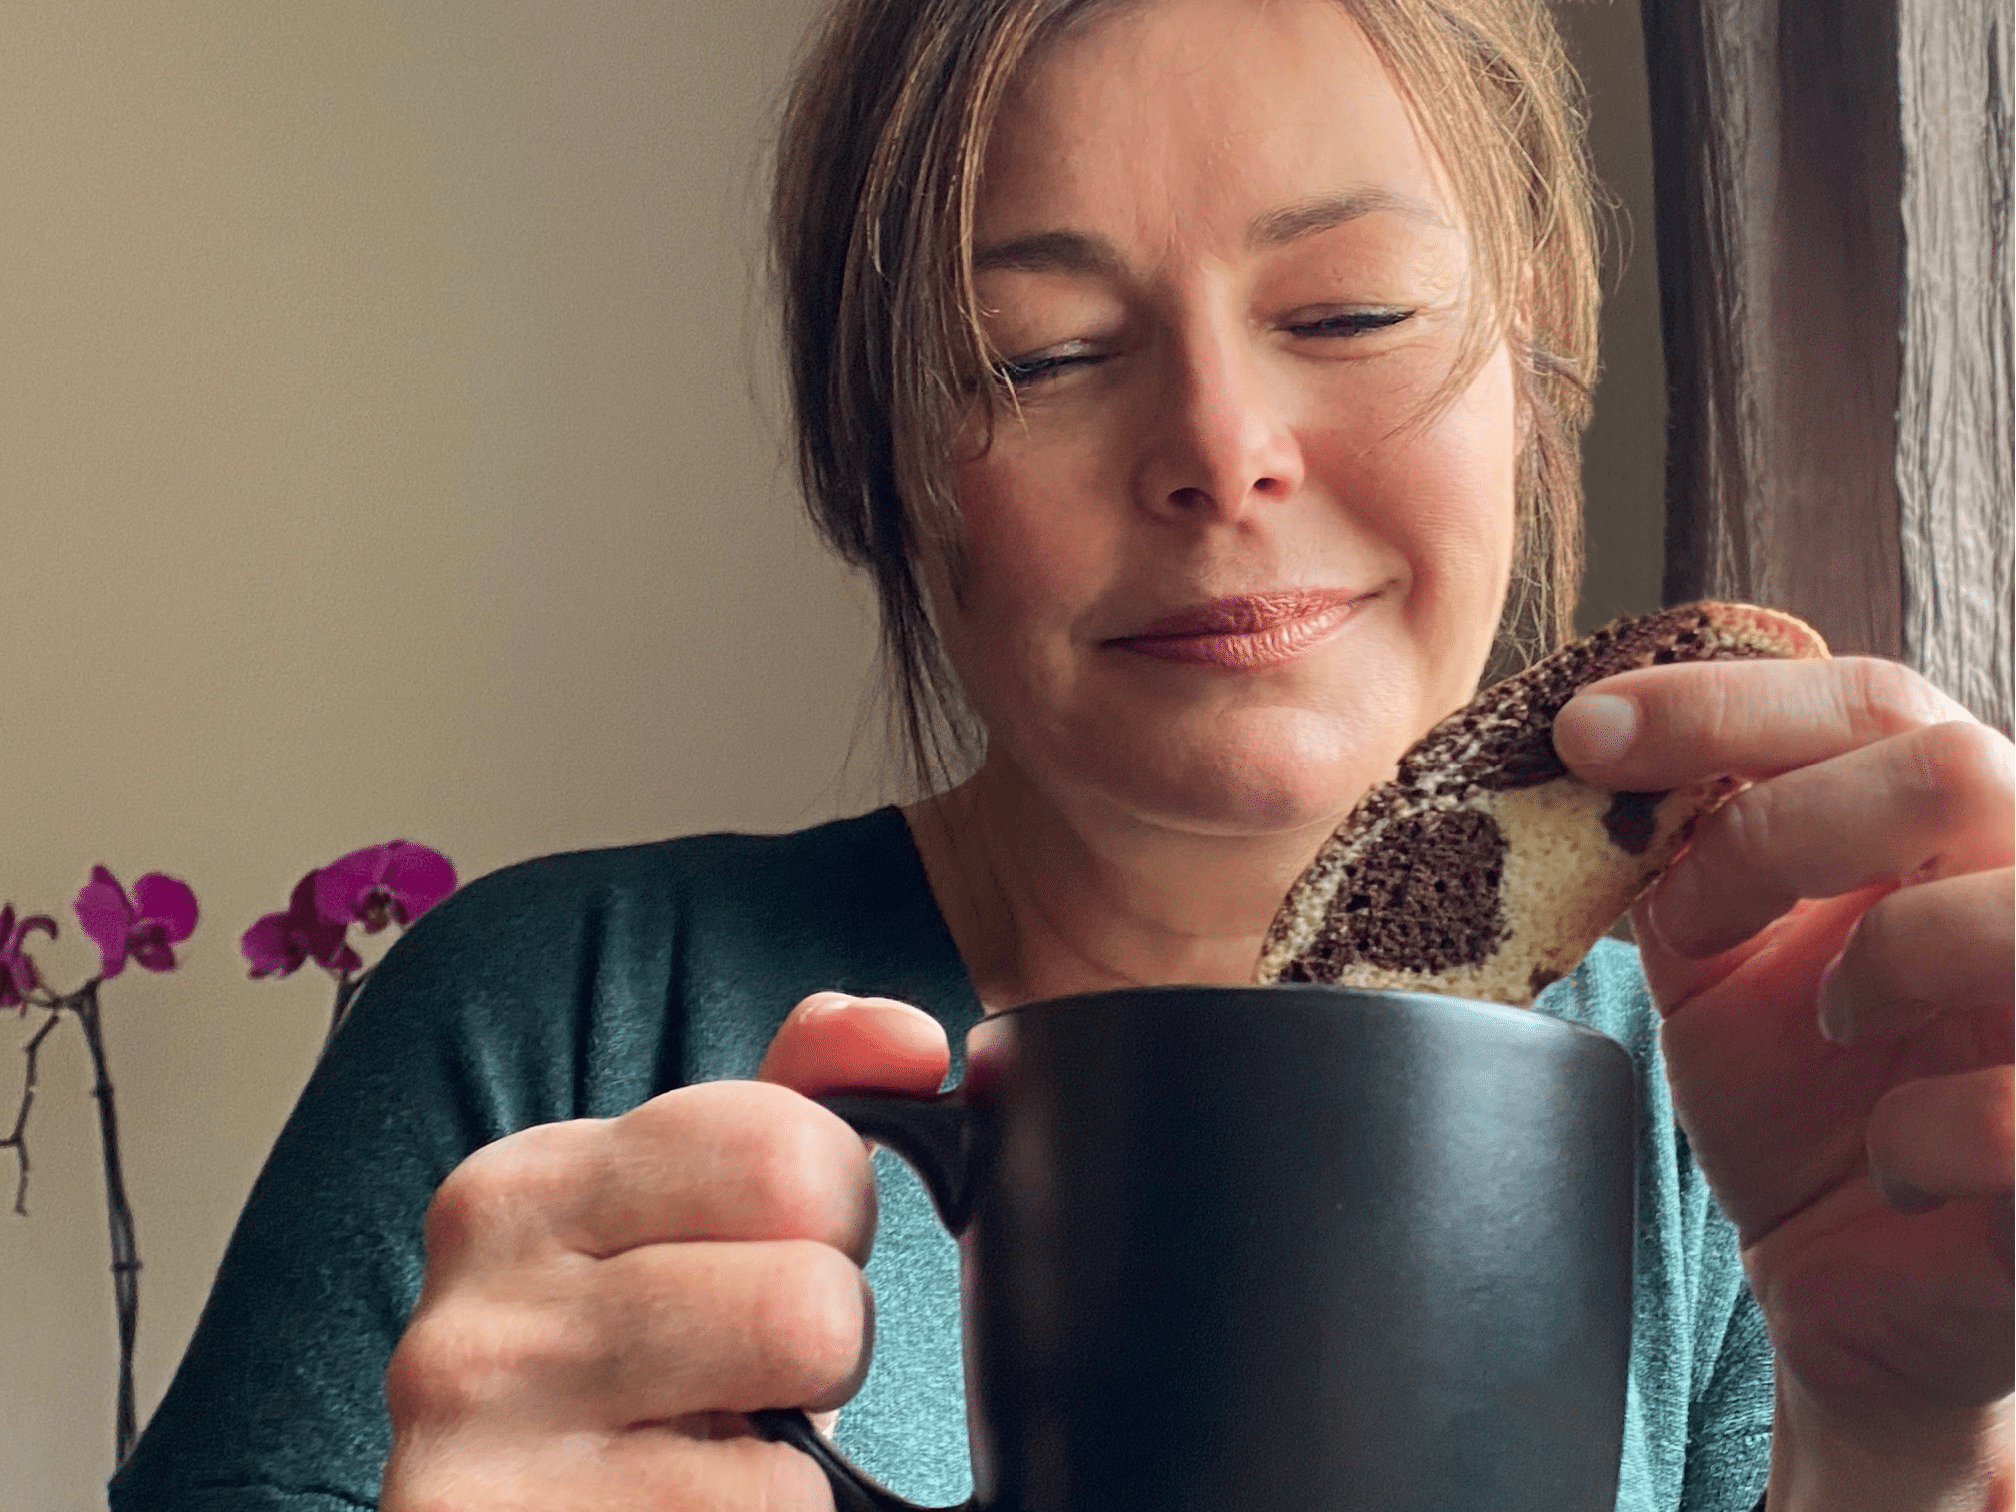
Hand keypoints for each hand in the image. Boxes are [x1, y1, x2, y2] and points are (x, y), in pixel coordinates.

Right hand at [380, 992, 949, 1510]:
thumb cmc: (628, 1392)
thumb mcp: (697, 1234)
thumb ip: (797, 1104)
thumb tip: (908, 1038)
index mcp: (522, 1192)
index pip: (783, 1144)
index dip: (835, 1209)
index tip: (774, 1261)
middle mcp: (480, 1311)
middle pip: (805, 1278)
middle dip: (831, 1328)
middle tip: (760, 1376)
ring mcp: (480, 1453)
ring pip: (799, 1374)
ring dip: (807, 1435)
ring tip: (727, 1449)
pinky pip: (776, 1505)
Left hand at [1557, 657, 2012, 1501]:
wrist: (1849, 1284)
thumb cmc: (1802, 1103)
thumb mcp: (1720, 961)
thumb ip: (1693, 856)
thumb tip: (1603, 750)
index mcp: (1959, 830)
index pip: (1874, 701)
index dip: (1721, 703)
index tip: (1580, 733)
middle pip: (1951, 767)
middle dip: (1781, 826)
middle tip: (1690, 914)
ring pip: (2002, 916)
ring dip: (1873, 963)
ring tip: (1830, 1026)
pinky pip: (2008, 1112)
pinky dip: (1915, 1139)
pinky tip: (1893, 1167)